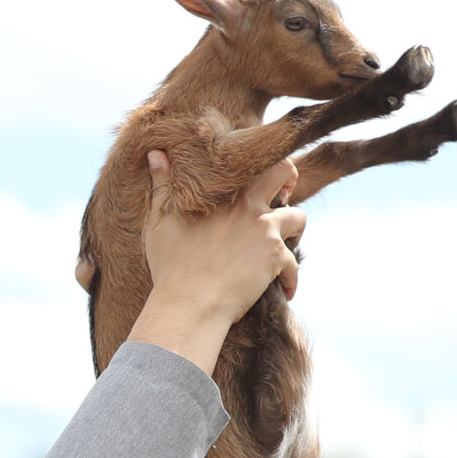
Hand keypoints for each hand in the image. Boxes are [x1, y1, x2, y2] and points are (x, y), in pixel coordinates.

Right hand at [132, 152, 305, 373]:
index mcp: (225, 194)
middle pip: (285, 174)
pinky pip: (294, 264)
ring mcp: (266, 232)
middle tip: (285, 195)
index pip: (253, 162)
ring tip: (283, 245)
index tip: (261, 177)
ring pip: (300, 218)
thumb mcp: (160, 221)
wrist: (189, 303)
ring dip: (296, 230)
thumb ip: (161, 185)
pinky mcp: (275, 259)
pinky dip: (291, 278)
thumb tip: (156, 153)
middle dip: (290, 180)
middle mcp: (250, 206)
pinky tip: (285, 292)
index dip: (260, 165)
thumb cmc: (171, 265)